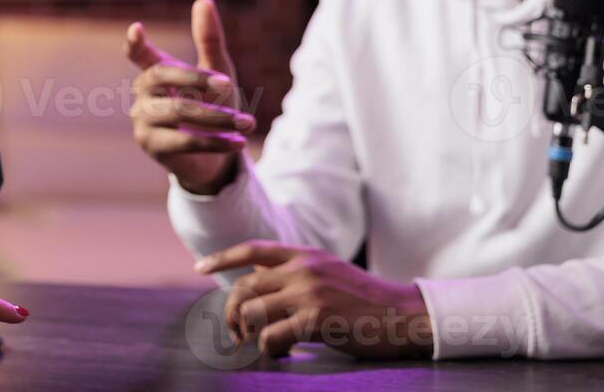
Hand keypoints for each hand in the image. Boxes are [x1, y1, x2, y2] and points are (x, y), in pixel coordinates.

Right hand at [126, 0, 253, 193]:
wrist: (214, 155)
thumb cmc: (212, 106)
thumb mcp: (218, 73)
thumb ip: (209, 40)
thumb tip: (204, 0)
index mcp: (156, 72)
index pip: (138, 54)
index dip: (135, 43)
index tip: (136, 29)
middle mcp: (143, 93)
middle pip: (160, 75)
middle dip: (194, 77)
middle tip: (226, 82)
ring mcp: (143, 120)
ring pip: (178, 112)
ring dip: (217, 117)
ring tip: (248, 122)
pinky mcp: (152, 146)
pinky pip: (184, 141)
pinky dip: (215, 141)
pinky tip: (238, 142)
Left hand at [195, 241, 433, 359]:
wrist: (403, 315)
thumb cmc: (364, 301)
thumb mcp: (329, 273)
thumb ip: (296, 273)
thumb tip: (259, 283)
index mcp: (305, 255)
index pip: (253, 250)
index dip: (222, 258)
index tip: (200, 268)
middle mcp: (303, 269)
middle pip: (245, 287)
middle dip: (233, 313)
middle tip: (236, 334)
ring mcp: (309, 293)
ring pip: (253, 312)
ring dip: (250, 335)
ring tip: (263, 345)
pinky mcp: (316, 319)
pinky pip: (272, 337)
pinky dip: (271, 350)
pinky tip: (286, 353)